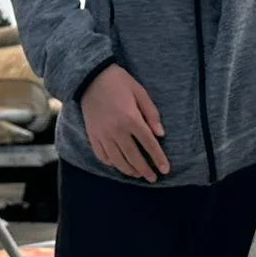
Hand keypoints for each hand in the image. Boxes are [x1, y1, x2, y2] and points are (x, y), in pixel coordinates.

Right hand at [80, 65, 169, 181]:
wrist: (90, 77)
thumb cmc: (119, 82)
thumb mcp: (140, 92)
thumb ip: (151, 114)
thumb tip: (161, 134)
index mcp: (131, 118)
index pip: (149, 144)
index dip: (158, 158)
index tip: (165, 170)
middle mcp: (116, 130)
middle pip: (134, 157)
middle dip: (145, 170)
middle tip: (153, 179)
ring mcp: (103, 134)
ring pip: (118, 160)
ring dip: (129, 170)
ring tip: (138, 175)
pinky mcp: (92, 135)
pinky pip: (102, 156)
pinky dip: (111, 163)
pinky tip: (119, 165)